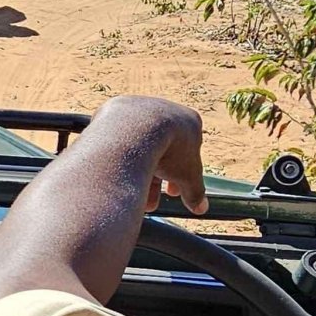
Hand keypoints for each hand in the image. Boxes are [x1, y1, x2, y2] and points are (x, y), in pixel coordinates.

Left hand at [94, 96, 208, 215]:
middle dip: (158, 178)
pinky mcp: (113, 110)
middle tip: (152, 201)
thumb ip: (195, 191)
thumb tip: (201, 208)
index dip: (182, 175)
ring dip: (138, 172)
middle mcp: (164, 108)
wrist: (133, 128)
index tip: (173, 192)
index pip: (188, 151)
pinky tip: (118, 176)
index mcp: (188, 119)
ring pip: (139, 145)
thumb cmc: (168, 149)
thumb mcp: (188, 175)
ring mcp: (137, 107)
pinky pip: (119, 139)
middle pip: (162, 148)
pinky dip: (121, 157)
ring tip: (132, 197)